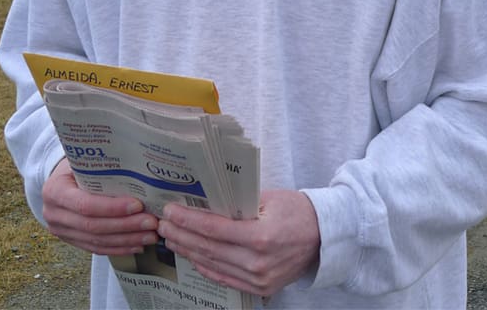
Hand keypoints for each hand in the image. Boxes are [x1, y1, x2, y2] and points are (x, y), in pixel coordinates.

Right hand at [42, 158, 158, 254]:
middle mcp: (54, 214)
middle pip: (93, 226)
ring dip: (126, 240)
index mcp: (55, 191)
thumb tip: (139, 167)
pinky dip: (118, 248)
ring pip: (97, 241)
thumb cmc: (76, 163)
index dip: (112, 207)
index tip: (137, 205)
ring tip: (149, 236)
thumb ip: (101, 165)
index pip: (85, 204)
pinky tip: (137, 245)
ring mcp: (61, 231)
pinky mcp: (72, 240)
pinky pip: (96, 249)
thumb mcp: (82, 158)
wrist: (59, 177)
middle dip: (125, 226)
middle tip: (151, 223)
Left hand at [158, 189, 319, 296]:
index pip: (214, 229)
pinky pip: (224, 278)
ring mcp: (258, 278)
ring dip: (187, 251)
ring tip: (170, 238)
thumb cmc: (297, 211)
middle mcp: (257, 261)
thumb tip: (206, 198)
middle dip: (181, 234)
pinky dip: (205, 267)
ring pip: (212, 264)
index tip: (170, 211)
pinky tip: (191, 256)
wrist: (324, 237)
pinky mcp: (260, 288)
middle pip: (208, 248)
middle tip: (162, 223)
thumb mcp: (269, 198)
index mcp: (261, 235)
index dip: (188, 220)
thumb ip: (239, 201)